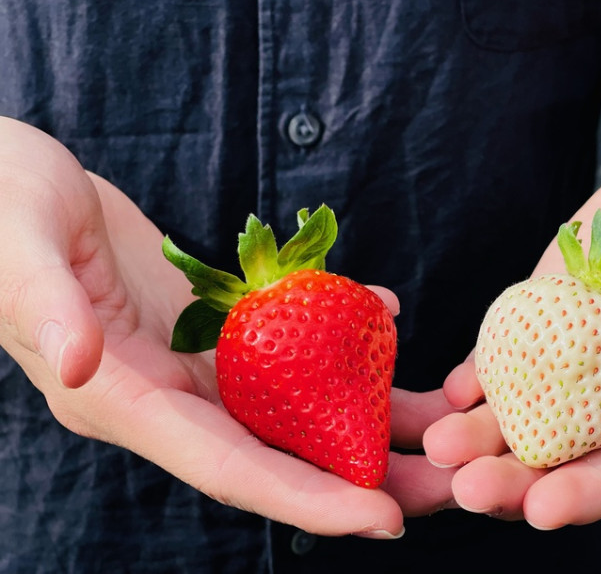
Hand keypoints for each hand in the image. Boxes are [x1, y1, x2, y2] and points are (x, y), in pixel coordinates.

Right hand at [0, 118, 453, 537]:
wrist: (9, 186)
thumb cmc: (0, 215)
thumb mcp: (17, 252)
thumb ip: (47, 310)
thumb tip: (78, 363)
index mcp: (122, 400)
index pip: (226, 466)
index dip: (304, 499)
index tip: (378, 521)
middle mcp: (168, 396)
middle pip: (279, 453)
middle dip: (362, 478)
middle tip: (449, 487)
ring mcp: (194, 360)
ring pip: (294, 406)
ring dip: (368, 419)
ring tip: (445, 426)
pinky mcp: (209, 323)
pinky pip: (285, 344)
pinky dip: (337, 340)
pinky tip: (384, 321)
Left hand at [424, 150, 600, 528]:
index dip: (596, 486)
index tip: (544, 512)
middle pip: (573, 447)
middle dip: (518, 474)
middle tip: (466, 490)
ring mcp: (587, 354)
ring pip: (530, 406)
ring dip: (483, 432)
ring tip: (436, 447)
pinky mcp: (553, 313)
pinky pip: (512, 349)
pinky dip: (482, 372)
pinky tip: (451, 390)